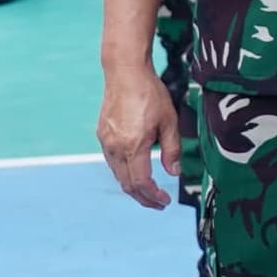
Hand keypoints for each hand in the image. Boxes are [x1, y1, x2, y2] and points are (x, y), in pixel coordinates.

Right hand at [98, 58, 182, 210]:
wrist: (125, 73)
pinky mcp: (102, 135)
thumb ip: (172, 149)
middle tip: (158, 203)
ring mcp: (106, 142)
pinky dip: (125, 172)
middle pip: (127, 184)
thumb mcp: (169, 121)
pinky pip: (113, 162)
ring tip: (149, 191)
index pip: (141, 182)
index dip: (153, 196)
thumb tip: (174, 172)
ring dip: (133, 187)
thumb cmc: (150, 94)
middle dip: (143, 198)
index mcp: (133, 145)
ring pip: (118, 174)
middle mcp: (115, 147)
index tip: (165, 201)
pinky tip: (137, 170)